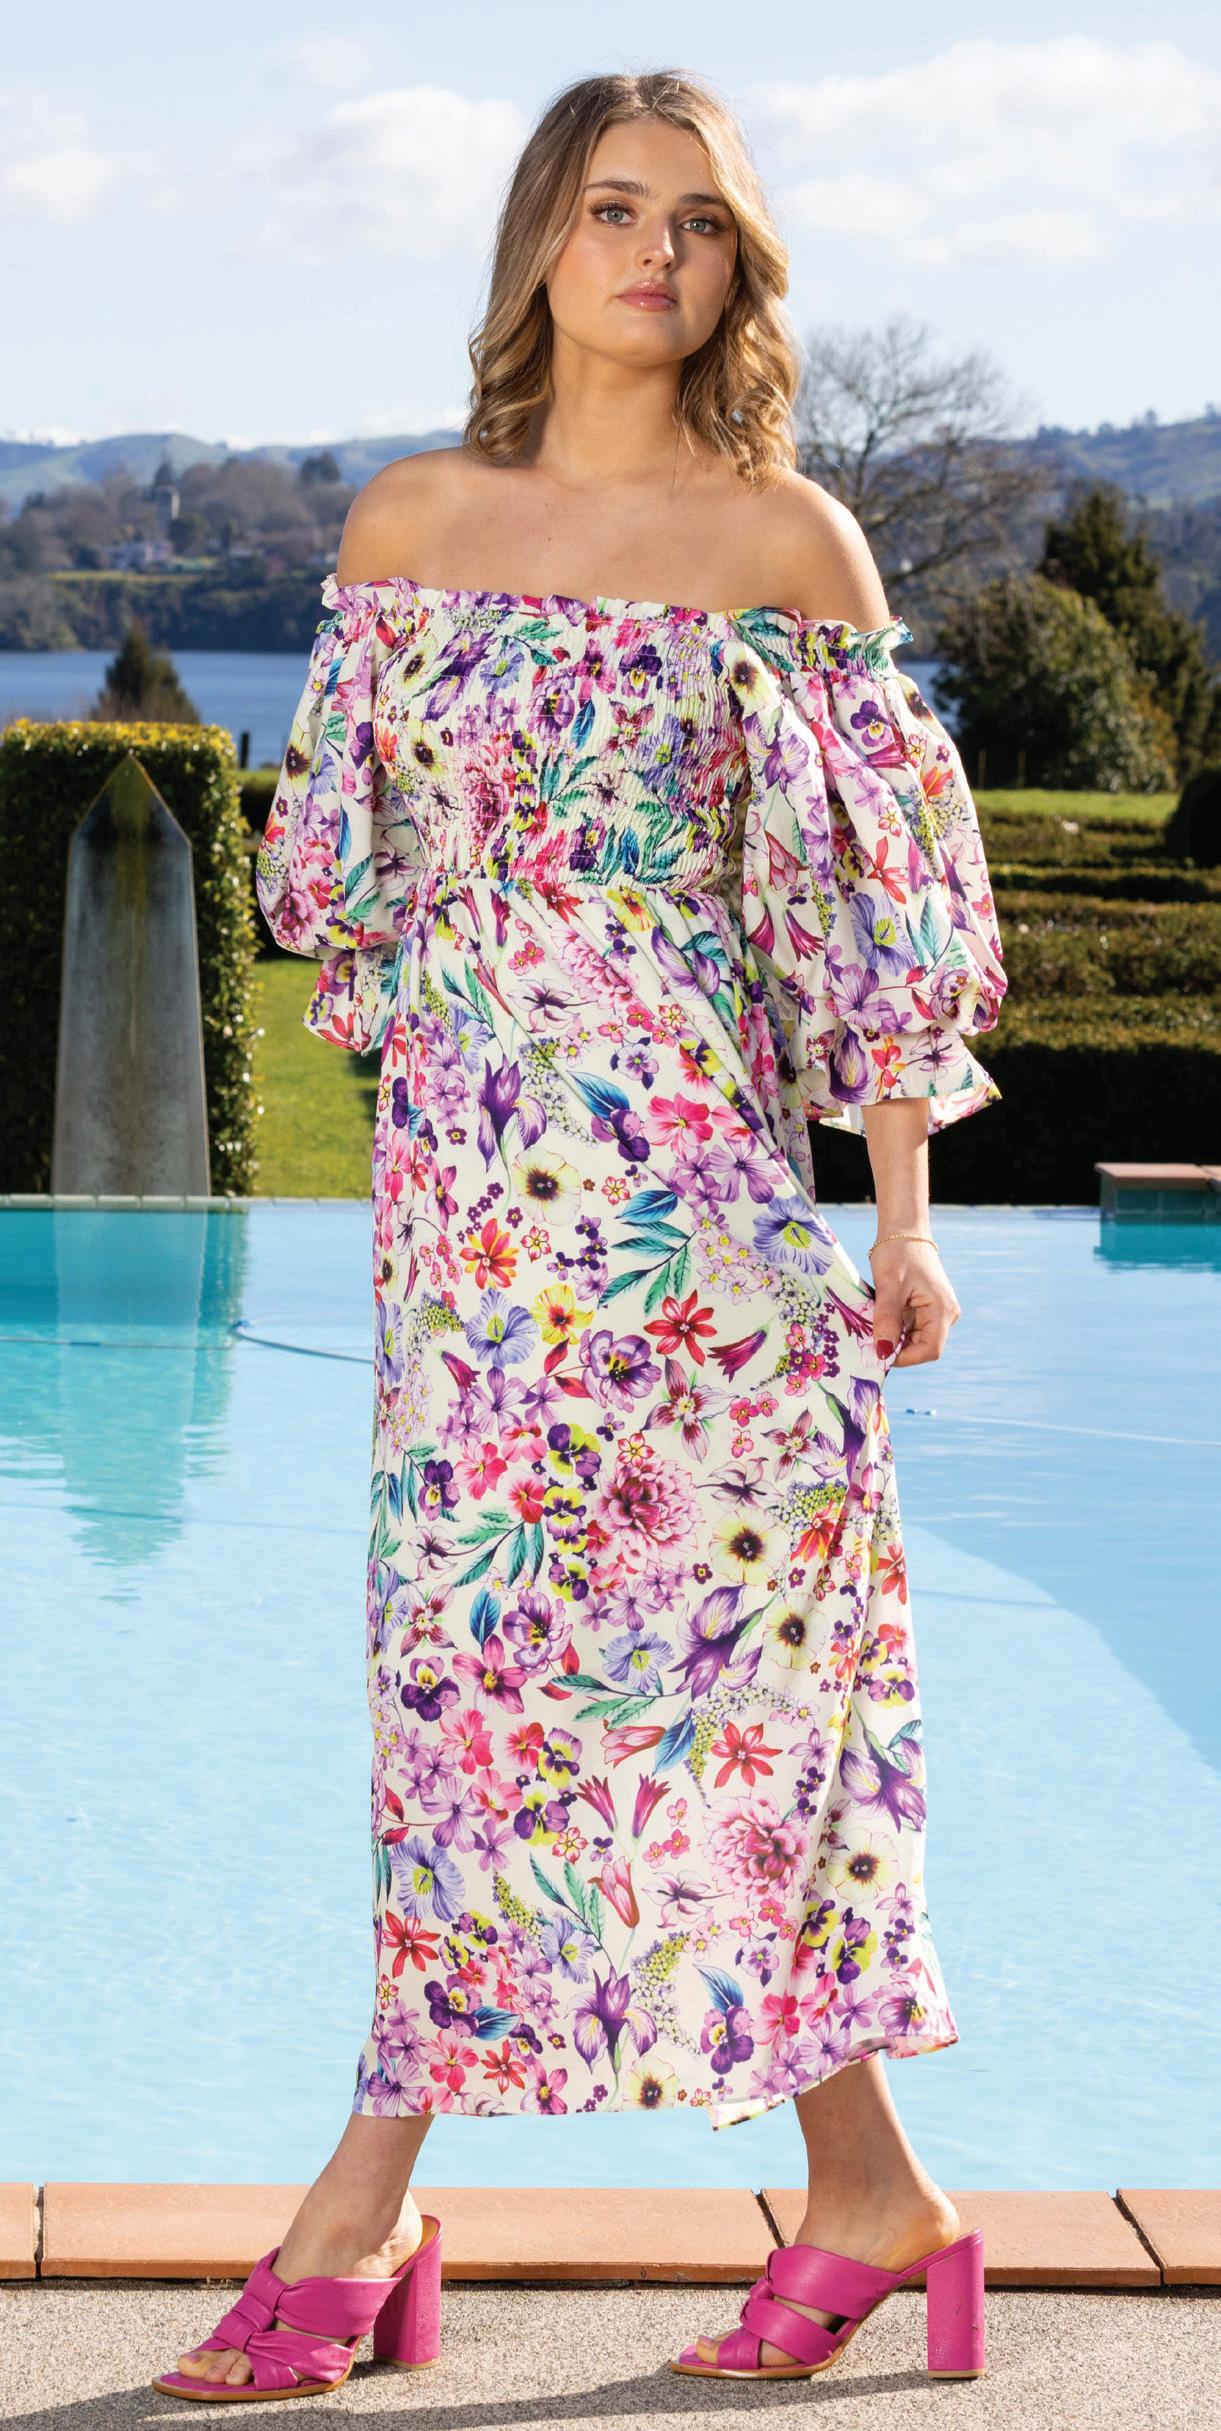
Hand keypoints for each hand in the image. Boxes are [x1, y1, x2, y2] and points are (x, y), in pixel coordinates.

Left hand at [869, 1239, 960, 1365]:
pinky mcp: (925, 1309)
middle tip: (869, 1340)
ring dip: (892, 1337)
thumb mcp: (889, 1286)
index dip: (905, 1357)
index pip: (930, 1350)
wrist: (904, 1231)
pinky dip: (892, 1327)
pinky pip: (909, 1327)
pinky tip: (878, 1317)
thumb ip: (887, 1320)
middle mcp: (945, 1315)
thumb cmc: (898, 1253)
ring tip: (872, 1324)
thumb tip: (882, 1353)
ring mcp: (936, 1312)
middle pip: (921, 1347)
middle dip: (896, 1347)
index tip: (878, 1353)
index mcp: (943, 1310)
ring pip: (913, 1339)